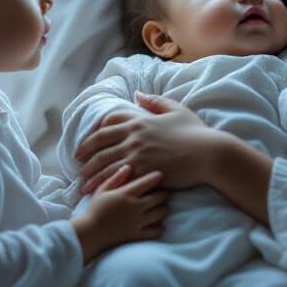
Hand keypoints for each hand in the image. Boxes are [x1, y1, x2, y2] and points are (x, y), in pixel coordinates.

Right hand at [71, 165, 168, 262]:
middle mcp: (135, 207)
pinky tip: (156, 222)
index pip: (146, 182)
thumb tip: (128, 166)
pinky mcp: (138, 235)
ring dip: (163, 208)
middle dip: (163, 193)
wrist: (90, 233)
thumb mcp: (102, 190)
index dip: (156, 177)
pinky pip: (156, 230)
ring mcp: (138, 222)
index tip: (161, 173)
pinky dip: (159, 226)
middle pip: (158, 198)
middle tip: (165, 190)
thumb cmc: (94, 209)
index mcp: (126, 194)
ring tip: (162, 205)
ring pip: (160, 213)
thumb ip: (116, 177)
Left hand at [75, 94, 217, 194]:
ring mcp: (137, 155)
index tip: (90, 141)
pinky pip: (118, 179)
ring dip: (91, 174)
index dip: (95, 132)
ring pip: (105, 164)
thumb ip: (154, 102)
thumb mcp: (175, 109)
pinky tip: (100, 193)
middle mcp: (134, 136)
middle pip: (101, 144)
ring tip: (82, 183)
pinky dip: (105, 185)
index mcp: (140, 120)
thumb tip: (137, 94)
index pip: (108, 123)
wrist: (208, 154)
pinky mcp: (143, 172)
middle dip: (86, 154)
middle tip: (77, 163)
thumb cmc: (195, 132)